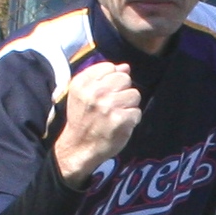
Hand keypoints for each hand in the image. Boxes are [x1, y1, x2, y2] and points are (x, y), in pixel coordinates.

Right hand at [54, 61, 142, 186]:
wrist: (78, 147)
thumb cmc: (82, 119)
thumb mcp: (82, 94)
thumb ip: (101, 77)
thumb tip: (125, 67)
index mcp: (82, 83)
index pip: (110, 67)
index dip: (112, 80)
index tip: (105, 93)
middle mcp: (94, 92)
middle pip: (124, 79)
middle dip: (122, 91)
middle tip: (113, 105)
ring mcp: (107, 105)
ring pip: (134, 94)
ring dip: (129, 106)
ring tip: (117, 115)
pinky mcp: (119, 119)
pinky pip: (137, 112)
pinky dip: (132, 120)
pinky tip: (120, 125)